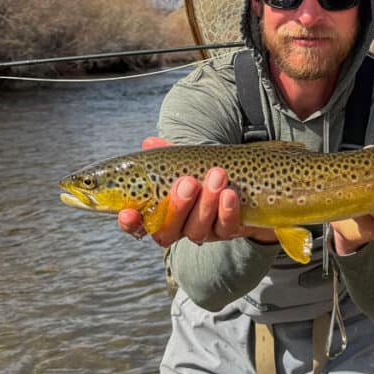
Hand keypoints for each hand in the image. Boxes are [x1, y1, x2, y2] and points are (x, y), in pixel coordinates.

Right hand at [117, 136, 276, 247]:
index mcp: (161, 212)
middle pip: (168, 230)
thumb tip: (149, 142)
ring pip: (198, 228)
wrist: (245, 182)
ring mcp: (203, 231)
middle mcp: (179, 227)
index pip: (138, 224)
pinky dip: (227, 211)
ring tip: (217, 175)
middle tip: (187, 182)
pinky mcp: (228, 231)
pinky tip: (230, 193)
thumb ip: (166, 154)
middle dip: (177, 207)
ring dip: (206, 203)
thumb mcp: (185, 161)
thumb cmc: (203, 171)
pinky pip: (226, 227)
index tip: (128, 212)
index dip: (130, 222)